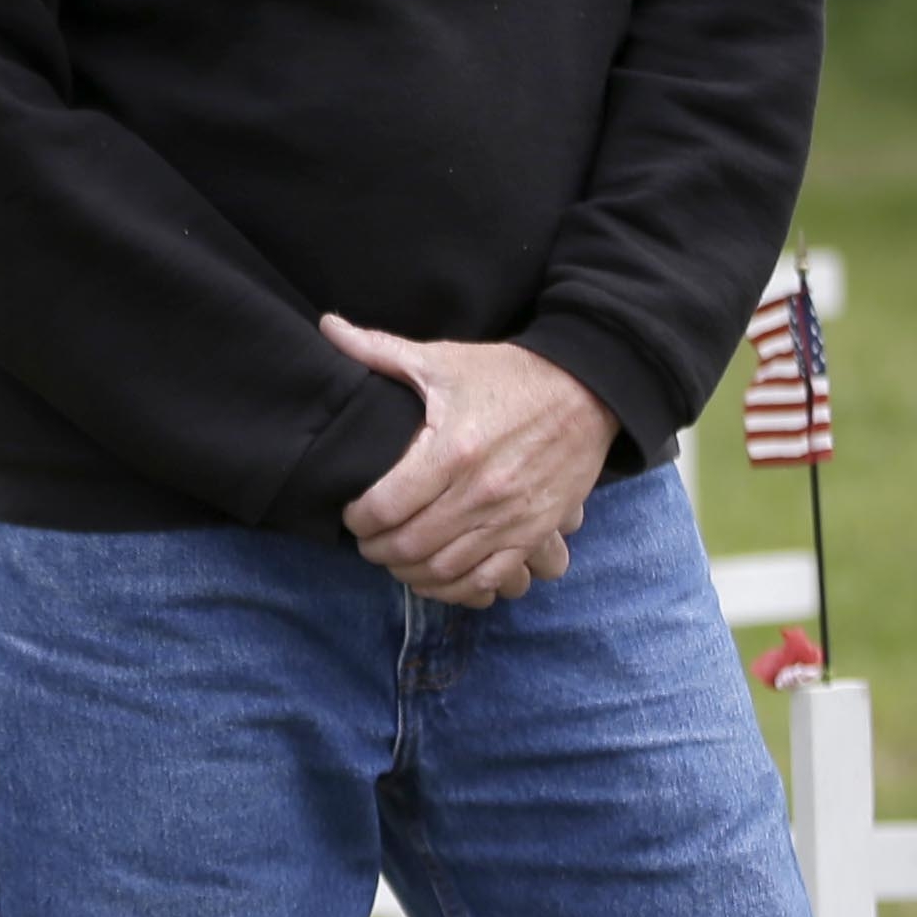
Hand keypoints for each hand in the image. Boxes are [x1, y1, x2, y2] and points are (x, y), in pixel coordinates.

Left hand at [324, 325, 614, 604]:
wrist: (589, 390)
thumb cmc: (509, 376)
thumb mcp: (443, 359)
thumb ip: (379, 350)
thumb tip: (328, 327)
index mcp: (451, 450)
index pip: (385, 506)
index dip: (357, 519)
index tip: (351, 515)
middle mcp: (480, 492)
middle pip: (409, 544)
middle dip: (377, 550)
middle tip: (367, 542)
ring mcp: (511, 518)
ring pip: (444, 570)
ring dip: (410, 572)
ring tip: (396, 558)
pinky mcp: (535, 533)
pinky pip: (489, 580)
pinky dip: (456, 589)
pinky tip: (437, 578)